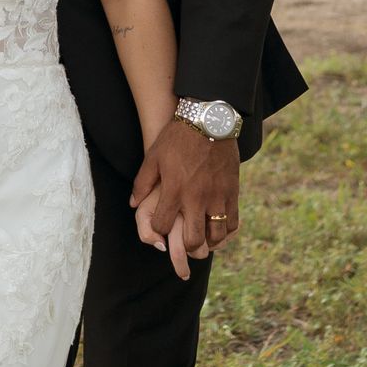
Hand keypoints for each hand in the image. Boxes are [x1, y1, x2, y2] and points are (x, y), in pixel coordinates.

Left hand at [132, 120, 240, 270]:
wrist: (209, 120)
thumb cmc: (177, 138)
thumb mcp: (153, 157)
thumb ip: (142, 183)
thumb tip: (133, 204)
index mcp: (173, 190)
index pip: (162, 226)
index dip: (157, 230)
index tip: (160, 226)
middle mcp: (196, 198)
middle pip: (191, 240)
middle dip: (185, 246)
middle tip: (182, 241)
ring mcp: (217, 197)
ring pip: (215, 236)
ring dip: (207, 242)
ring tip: (201, 238)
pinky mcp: (232, 193)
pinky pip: (232, 223)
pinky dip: (225, 232)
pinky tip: (217, 229)